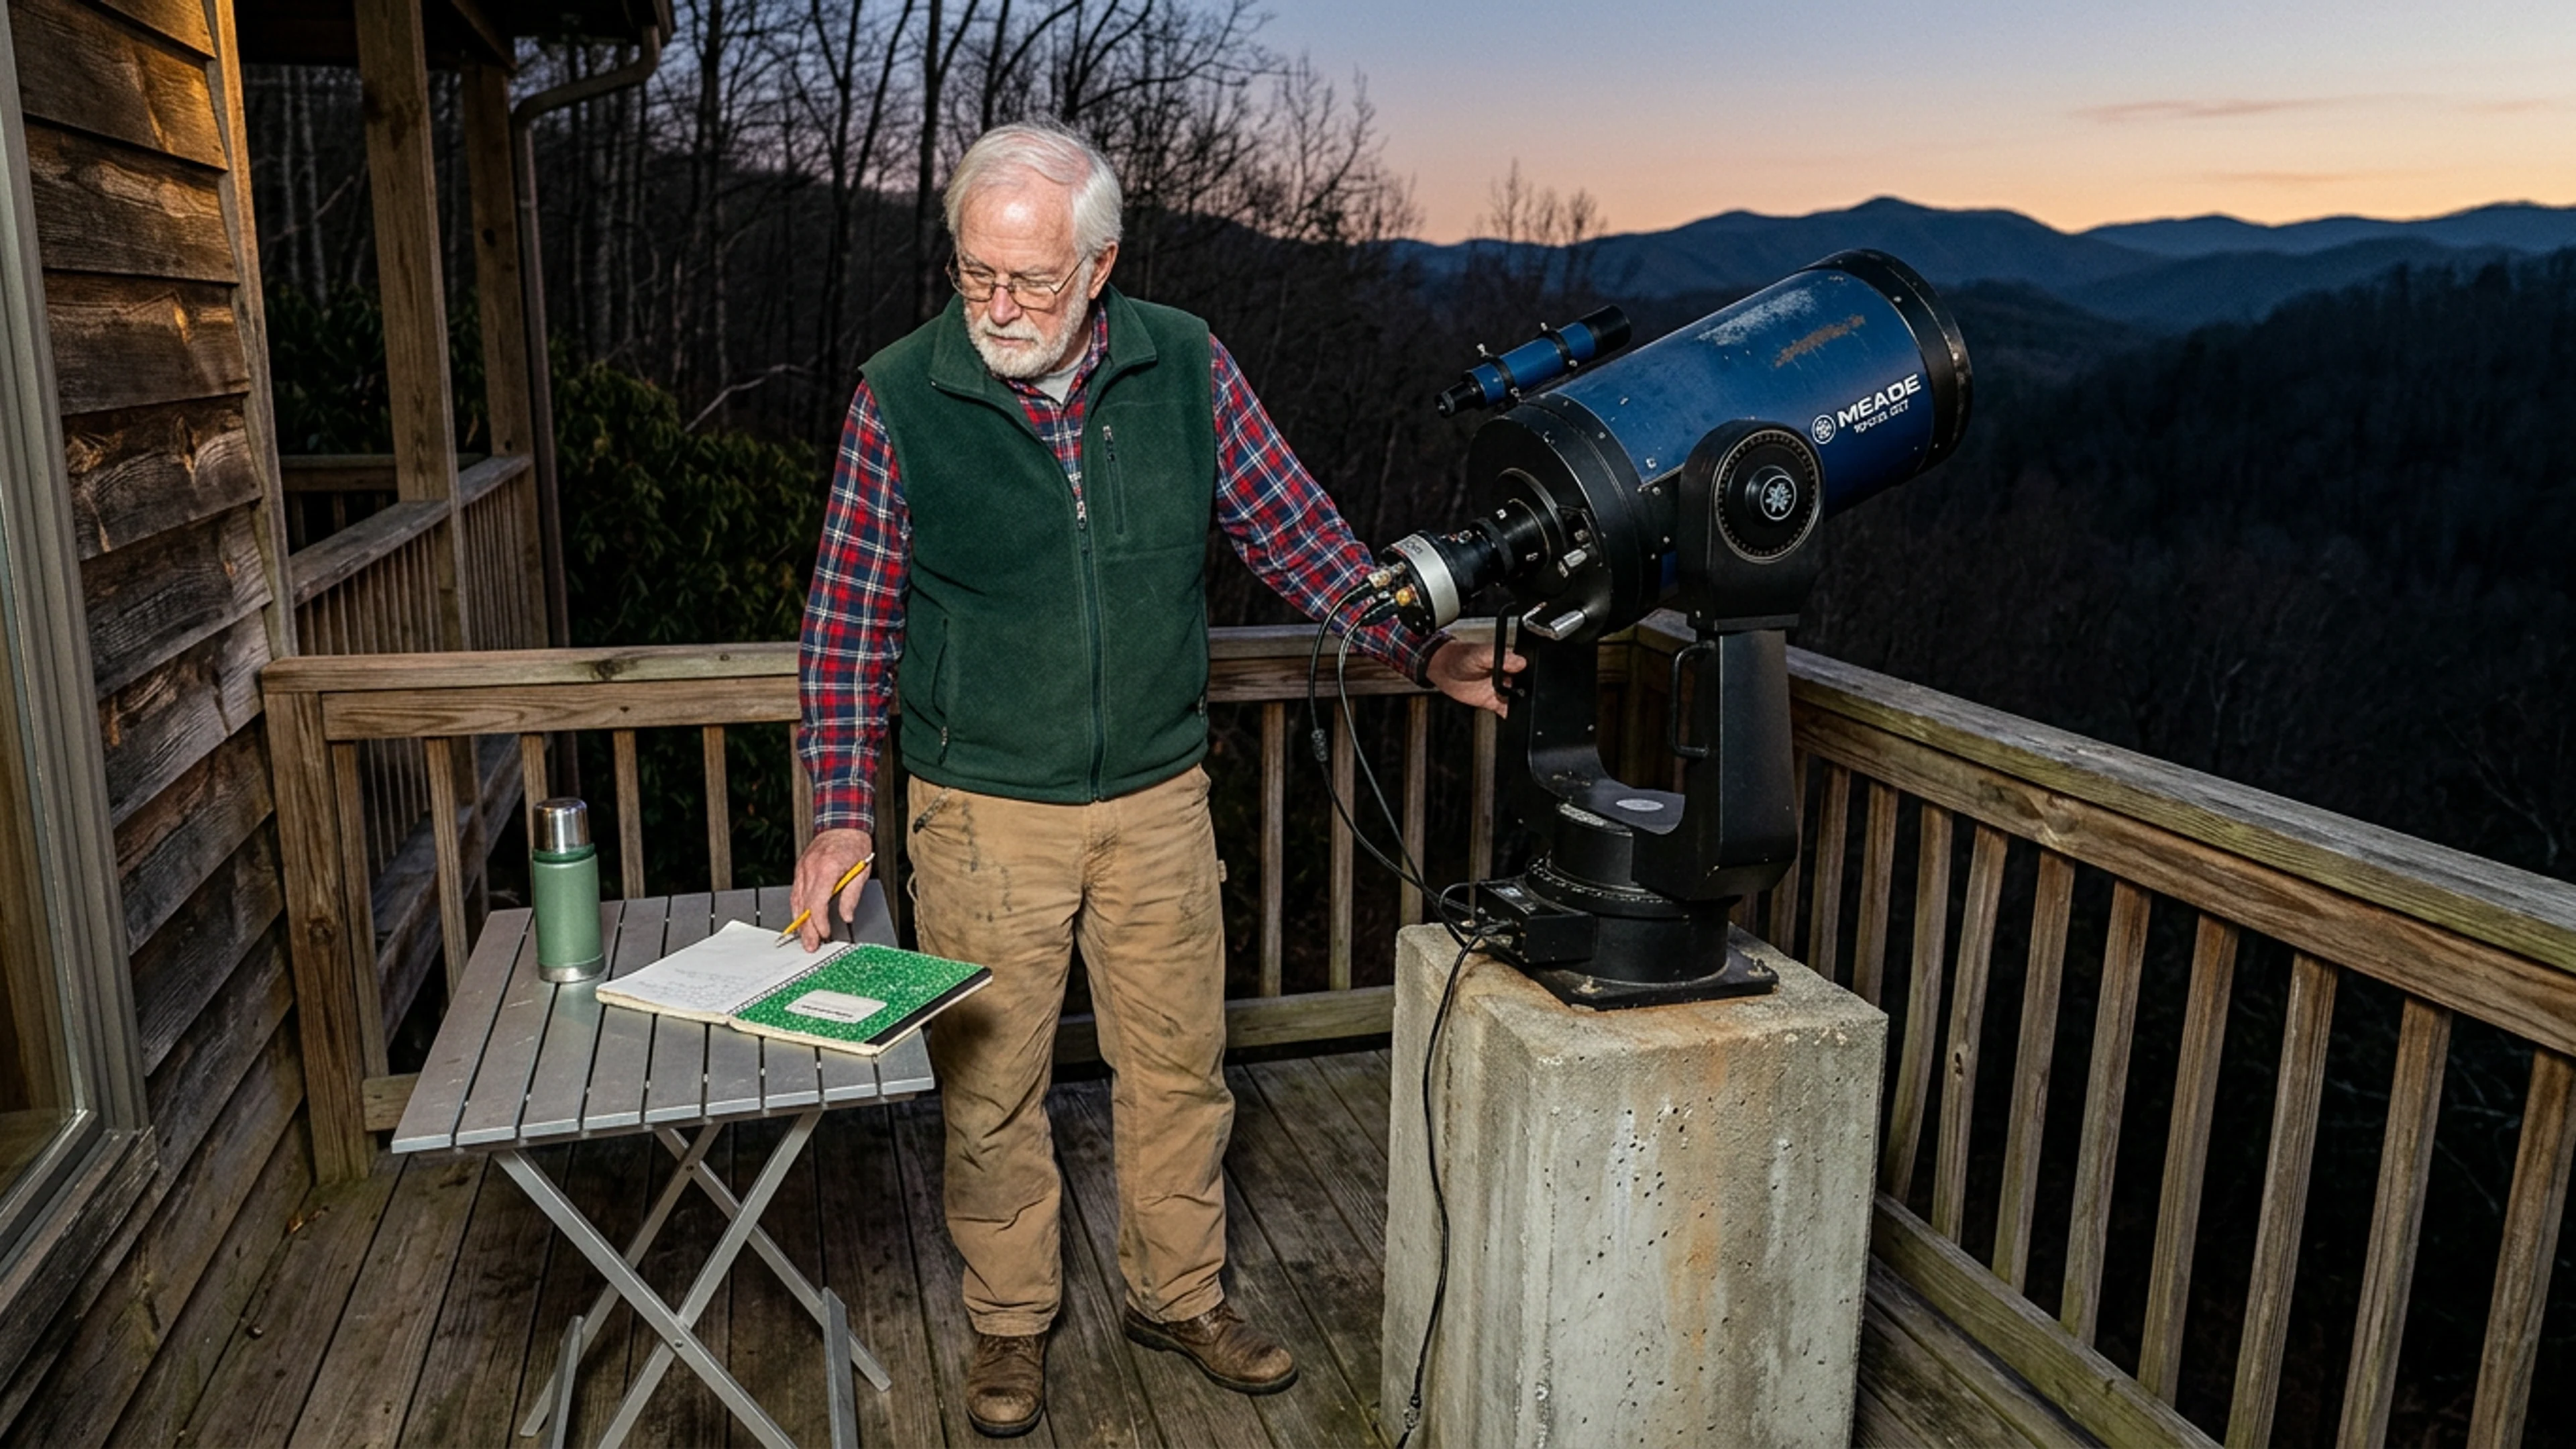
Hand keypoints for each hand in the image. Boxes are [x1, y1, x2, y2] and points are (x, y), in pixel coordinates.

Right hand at [790, 826, 873, 951]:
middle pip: (805, 905)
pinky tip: (801, 919)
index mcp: (827, 869)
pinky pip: (796, 892)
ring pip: (797, 900)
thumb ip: (852, 896)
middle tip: (811, 945)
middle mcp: (811, 869)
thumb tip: (846, 916)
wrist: (843, 825)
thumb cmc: (854, 845)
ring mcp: (803, 868)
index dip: (820, 922)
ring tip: (805, 938)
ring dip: (800, 921)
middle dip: (807, 929)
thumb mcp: (862, 871)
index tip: (825, 933)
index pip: (818, 903)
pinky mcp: (800, 869)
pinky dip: (798, 908)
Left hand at [1425, 637, 1525, 716]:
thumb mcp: (1480, 653)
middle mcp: (1508, 675)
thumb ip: (1501, 657)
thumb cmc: (1459, 656)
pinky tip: (1509, 716)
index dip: (1531, 678)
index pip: (1527, 670)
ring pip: (1518, 700)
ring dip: (1519, 706)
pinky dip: (1510, 715)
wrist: (1442, 668)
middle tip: (1515, 695)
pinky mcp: (1493, 701)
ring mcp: (1501, 689)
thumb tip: (1520, 662)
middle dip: (1526, 693)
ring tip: (1510, 704)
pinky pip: (1506, 710)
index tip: (1523, 683)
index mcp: (1509, 660)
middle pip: (1526, 687)